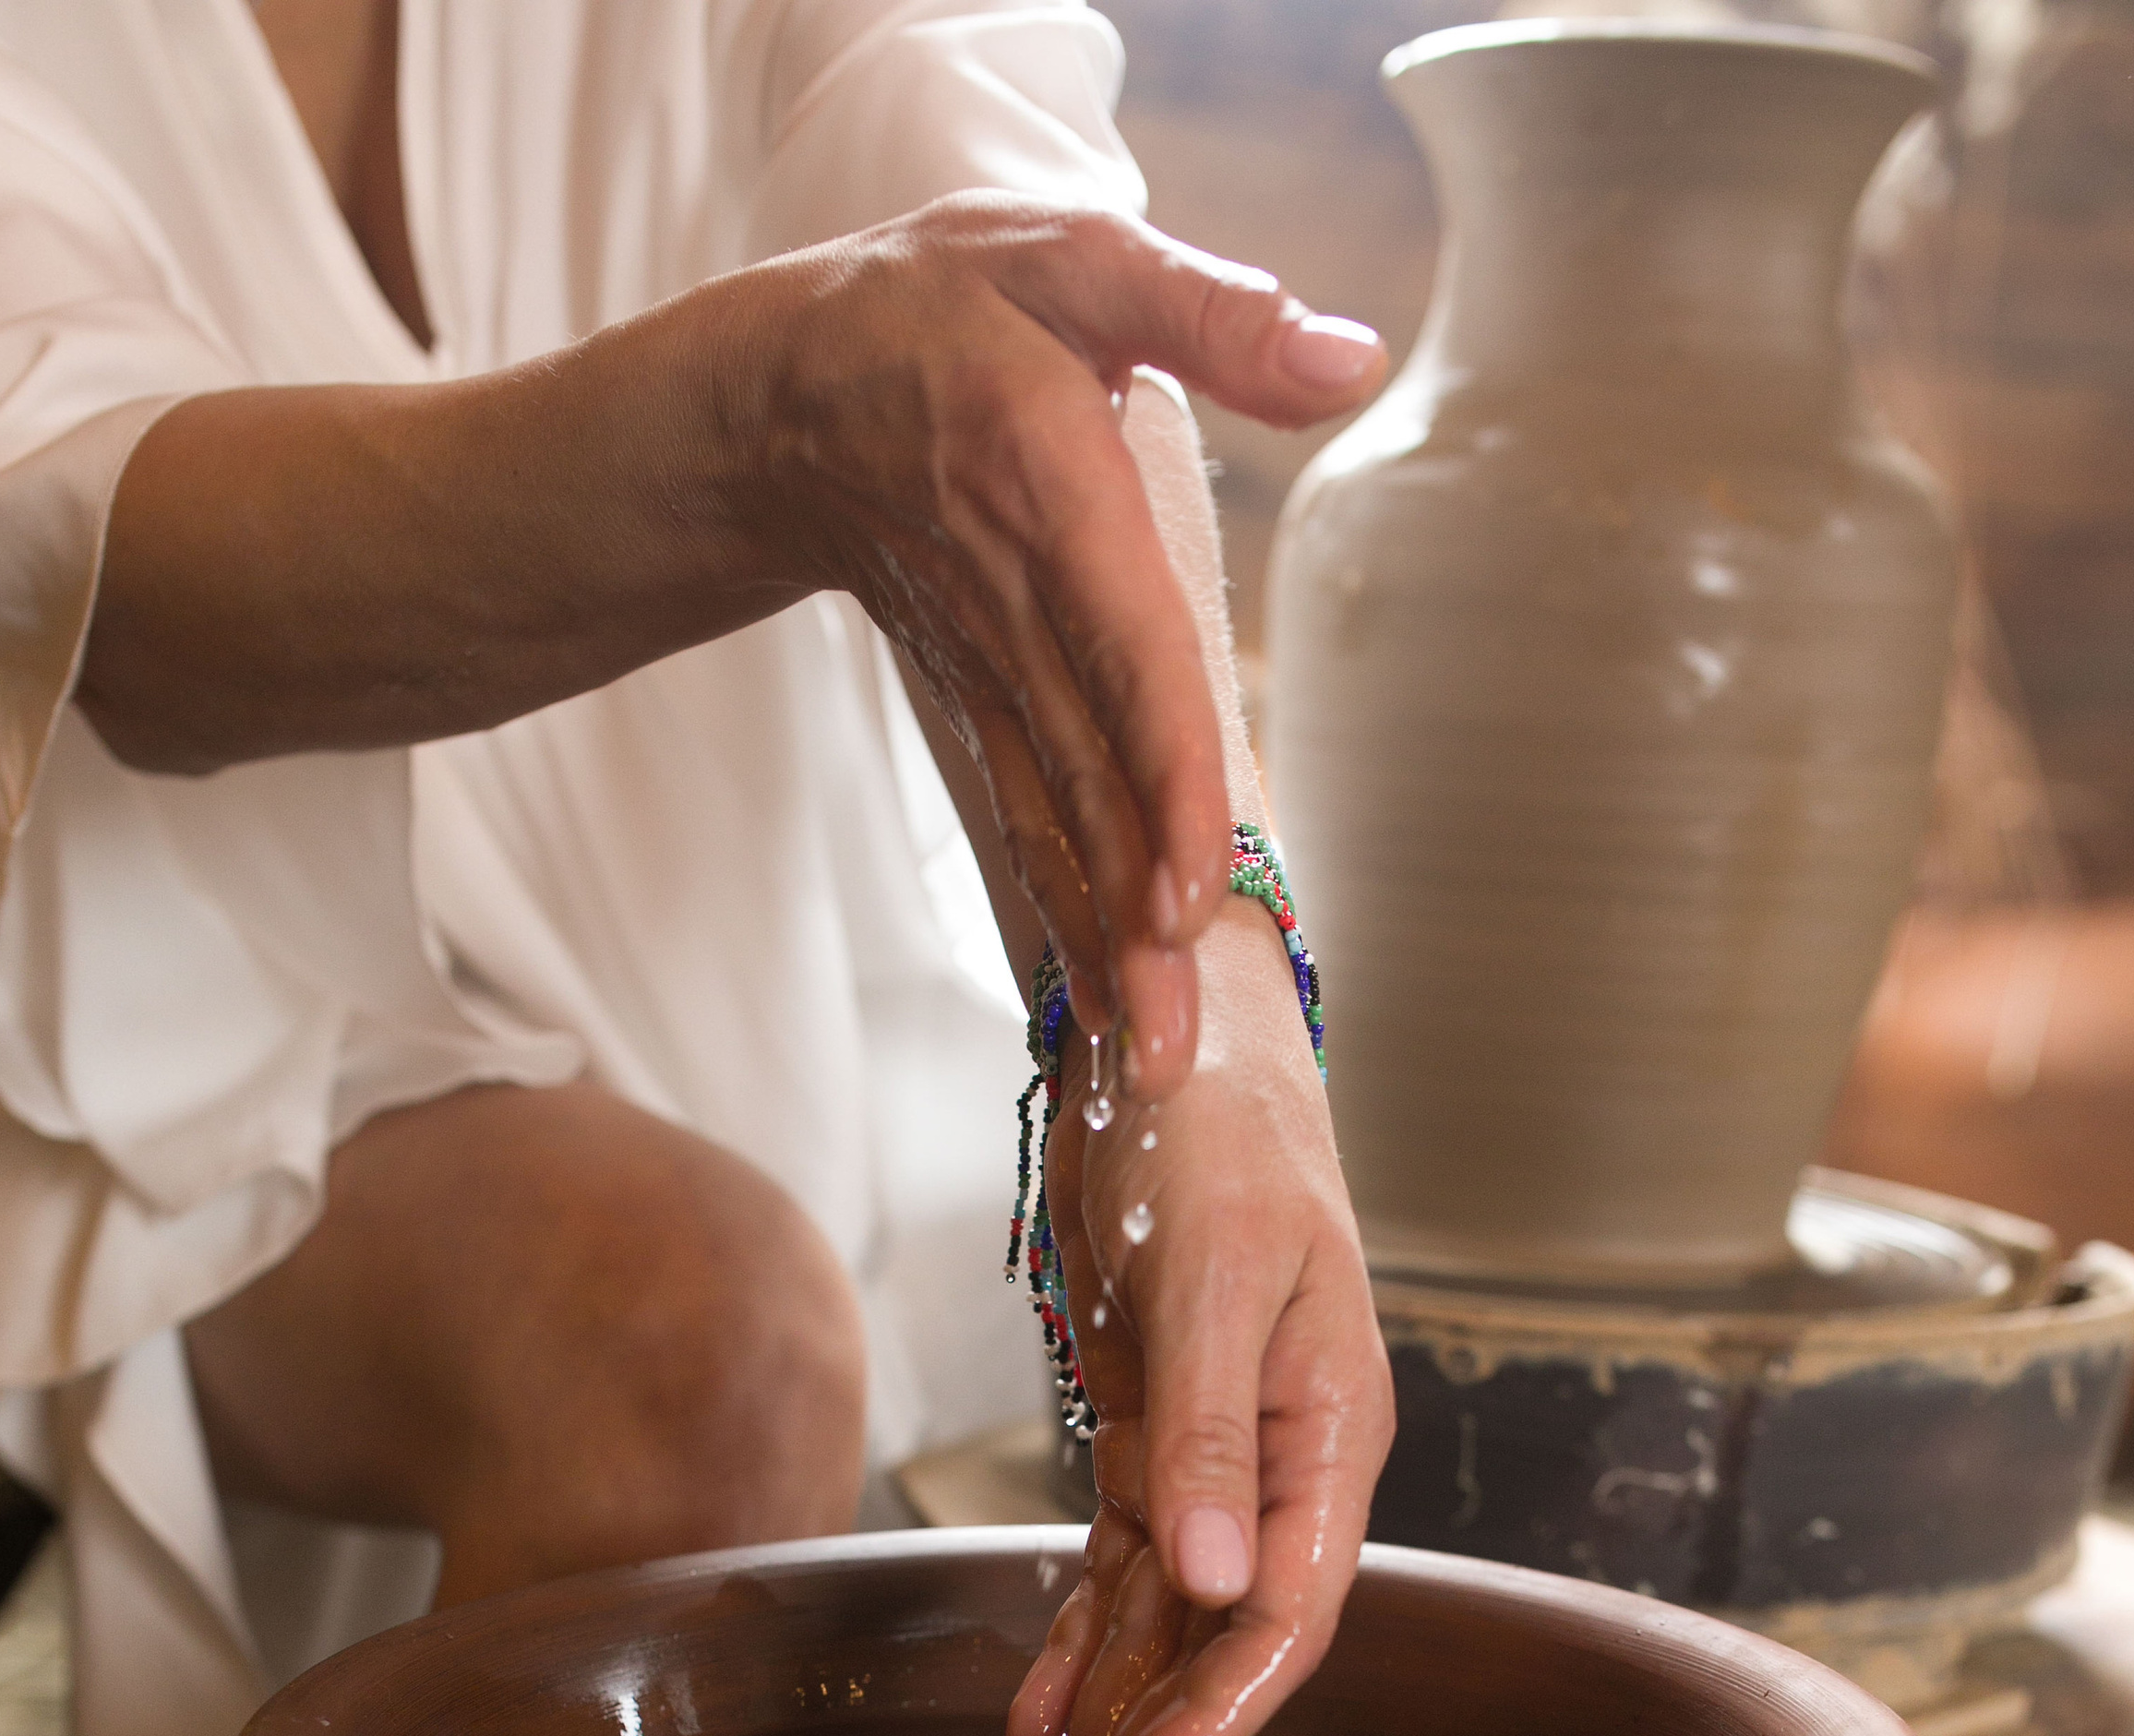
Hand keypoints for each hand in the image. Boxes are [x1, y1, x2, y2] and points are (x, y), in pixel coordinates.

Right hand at [739, 195, 1380, 1094]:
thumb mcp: (1071, 261)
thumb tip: (1348, 355)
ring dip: (1101, 957)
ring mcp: (995, 684)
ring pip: (1058, 830)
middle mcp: (1020, 615)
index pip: (1123, 656)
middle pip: (1088, 787)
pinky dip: (1069, 930)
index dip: (1159, 777)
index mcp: (1052, 500)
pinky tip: (1110, 1024)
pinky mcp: (988, 720)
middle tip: (1172, 1059)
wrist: (785, 395)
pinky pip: (1034, 831)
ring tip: (1150, 1076)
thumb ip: (1210, 309)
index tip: (1189, 890)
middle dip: (1130, 927)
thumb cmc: (943, 308)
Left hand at [1004, 903, 1394, 1735]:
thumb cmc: (1216, 1137)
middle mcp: (1280, 1471)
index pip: (1283, 1618)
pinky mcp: (1150, 1442)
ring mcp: (1214, 1463)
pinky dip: (1075, 1645)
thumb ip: (1214, 1435)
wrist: (1170, 1041)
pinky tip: (1032, 1722)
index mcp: (1331, 1439)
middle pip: (1223, 1646)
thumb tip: (1219, 1586)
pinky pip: (1118, 1573)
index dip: (1216, 1720)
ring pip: (1166, 1626)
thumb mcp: (1215, 1280)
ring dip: (1111, 1723)